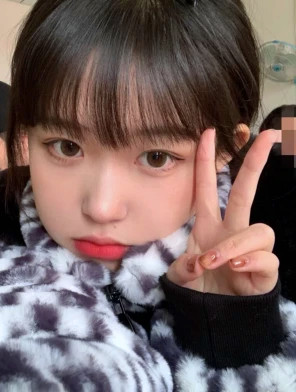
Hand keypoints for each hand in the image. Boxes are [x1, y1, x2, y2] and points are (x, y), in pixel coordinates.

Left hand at [166, 128, 279, 295]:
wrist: (215, 316)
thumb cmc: (198, 289)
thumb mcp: (180, 276)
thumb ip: (184, 267)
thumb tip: (201, 262)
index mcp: (208, 226)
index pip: (207, 187)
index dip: (206, 161)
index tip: (208, 133)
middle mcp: (231, 231)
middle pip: (246, 191)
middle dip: (254, 162)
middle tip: (268, 135)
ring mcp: (249, 249)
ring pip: (259, 229)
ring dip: (235, 244)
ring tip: (216, 260)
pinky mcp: (265, 269)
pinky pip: (267, 256)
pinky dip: (250, 260)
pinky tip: (235, 267)